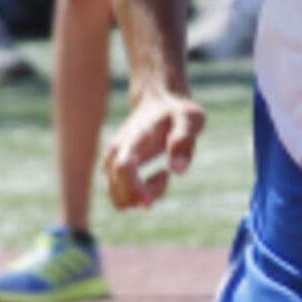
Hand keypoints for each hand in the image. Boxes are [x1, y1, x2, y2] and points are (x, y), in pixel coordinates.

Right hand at [103, 90, 204, 210]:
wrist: (159, 101)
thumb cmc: (176, 111)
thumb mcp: (190, 119)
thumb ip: (184, 139)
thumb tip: (178, 170)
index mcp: (132, 141)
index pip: (123, 169)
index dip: (135, 189)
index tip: (153, 199)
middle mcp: (114, 153)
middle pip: (118, 194)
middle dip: (144, 197)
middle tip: (166, 175)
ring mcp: (111, 163)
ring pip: (119, 199)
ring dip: (143, 197)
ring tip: (163, 174)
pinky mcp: (114, 170)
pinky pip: (122, 196)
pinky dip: (140, 195)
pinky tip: (158, 176)